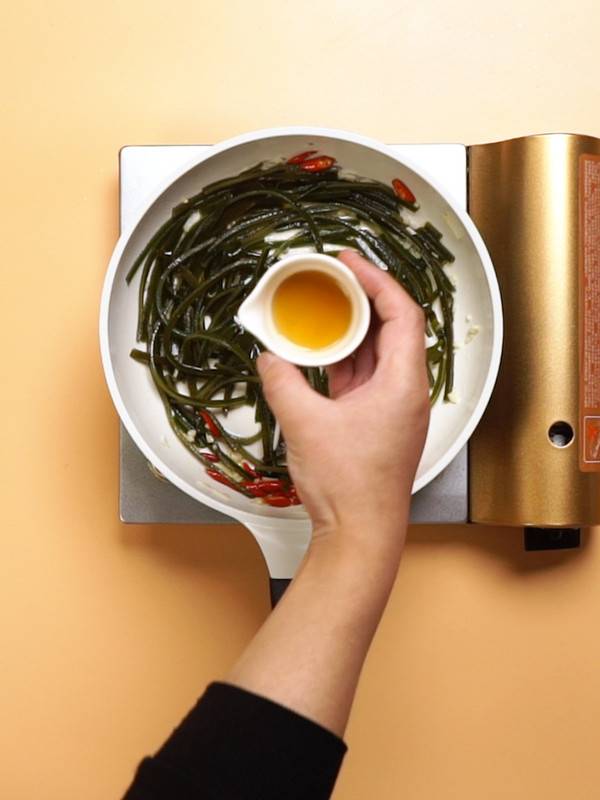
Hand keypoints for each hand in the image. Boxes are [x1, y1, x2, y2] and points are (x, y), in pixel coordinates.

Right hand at [257, 250, 429, 558]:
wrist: (360, 535)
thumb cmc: (348, 485)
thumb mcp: (304, 424)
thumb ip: (282, 382)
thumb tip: (269, 358)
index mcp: (403, 383)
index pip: (401, 313)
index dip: (377, 280)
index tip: (349, 262)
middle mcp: (405, 392)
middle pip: (391, 329)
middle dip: (361, 299)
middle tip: (331, 279)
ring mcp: (392, 409)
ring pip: (376, 355)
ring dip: (350, 331)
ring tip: (321, 309)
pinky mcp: (377, 424)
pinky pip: (363, 379)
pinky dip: (343, 361)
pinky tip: (318, 354)